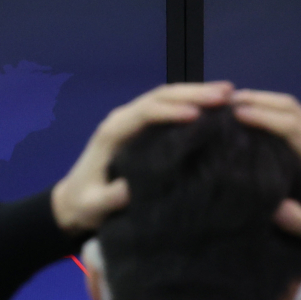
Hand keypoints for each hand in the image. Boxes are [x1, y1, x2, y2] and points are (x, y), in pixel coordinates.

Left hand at [51, 82, 233, 233]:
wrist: (72, 201)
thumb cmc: (83, 204)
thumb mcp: (93, 206)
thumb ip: (109, 198)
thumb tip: (132, 189)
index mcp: (111, 133)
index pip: (144, 113)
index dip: (171, 111)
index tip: (198, 114)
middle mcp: (121, 120)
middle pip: (159, 97)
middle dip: (193, 94)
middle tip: (227, 95)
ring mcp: (130, 121)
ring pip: (165, 98)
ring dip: (196, 93)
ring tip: (228, 94)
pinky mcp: (139, 128)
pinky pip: (166, 108)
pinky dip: (190, 103)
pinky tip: (214, 107)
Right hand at [232, 89, 300, 267]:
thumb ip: (300, 221)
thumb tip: (275, 208)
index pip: (292, 127)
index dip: (264, 117)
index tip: (236, 115)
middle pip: (292, 109)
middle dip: (260, 100)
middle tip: (225, 102)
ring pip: (294, 109)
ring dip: (264, 101)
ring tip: (232, 104)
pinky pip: (294, 120)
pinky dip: (271, 111)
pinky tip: (251, 115)